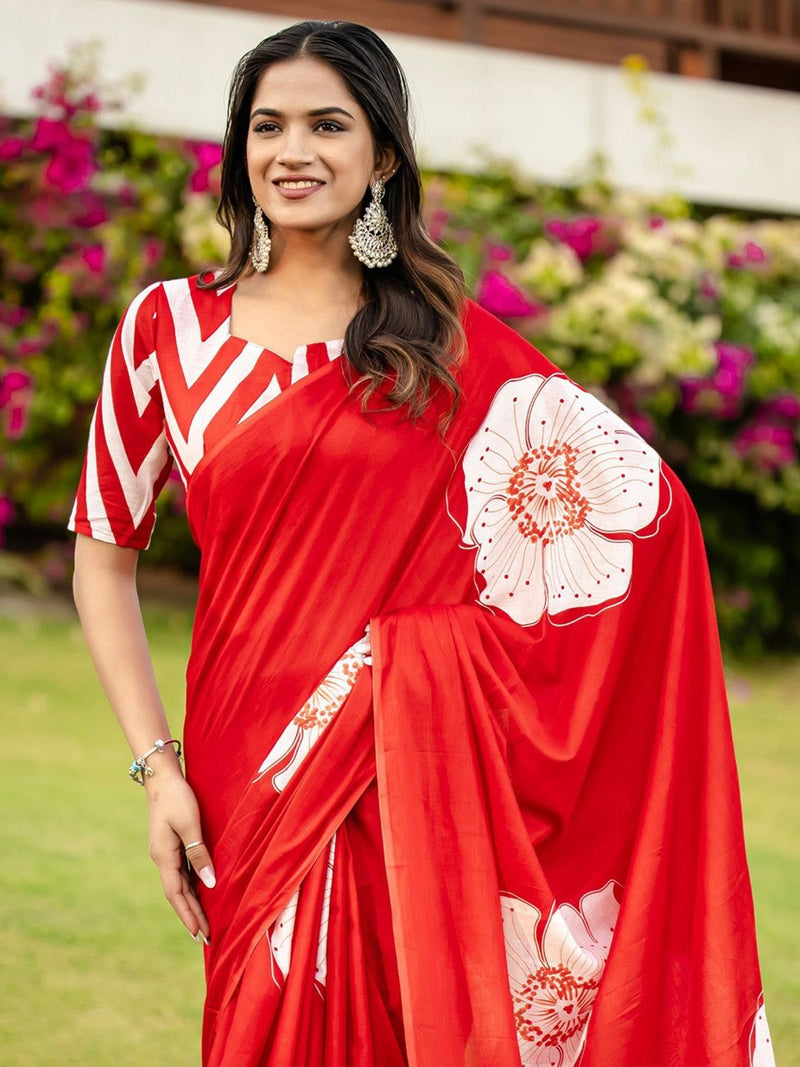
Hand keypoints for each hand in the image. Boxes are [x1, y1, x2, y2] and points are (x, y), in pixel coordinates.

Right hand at [145, 768, 214, 943]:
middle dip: (191, 915)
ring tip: (204, 922)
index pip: (176, 894)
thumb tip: (209, 883)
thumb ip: (199, 853)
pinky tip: (201, 892)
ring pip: (179, 884)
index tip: (199, 934)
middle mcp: (162, 858)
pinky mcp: (171, 844)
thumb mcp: (189, 824)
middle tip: (205, 937)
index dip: (188, 915)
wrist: (161, 777)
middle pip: (177, 894)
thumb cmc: (177, 797)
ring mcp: (165, 851)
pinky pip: (182, 872)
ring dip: (191, 903)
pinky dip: (191, 886)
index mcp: (163, 856)